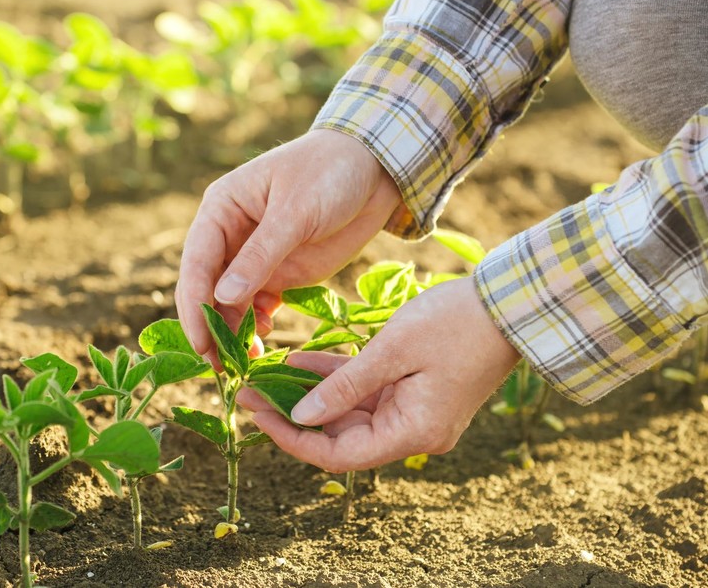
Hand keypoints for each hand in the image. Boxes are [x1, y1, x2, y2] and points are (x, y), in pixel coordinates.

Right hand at [176, 128, 402, 354]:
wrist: (376, 170)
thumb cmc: (330, 173)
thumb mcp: (296, 212)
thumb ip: (261, 255)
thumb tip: (222, 298)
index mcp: (222, 209)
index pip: (197, 262)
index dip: (195, 304)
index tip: (201, 341)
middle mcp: (229, 236)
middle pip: (206, 288)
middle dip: (210, 326)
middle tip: (218, 366)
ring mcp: (253, 258)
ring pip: (229, 304)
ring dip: (232, 333)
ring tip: (245, 363)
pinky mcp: (278, 274)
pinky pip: (256, 308)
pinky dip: (256, 327)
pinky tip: (265, 342)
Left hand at [239, 277, 519, 472]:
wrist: (510, 303)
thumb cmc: (456, 323)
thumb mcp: (392, 351)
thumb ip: (345, 385)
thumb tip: (300, 415)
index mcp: (414, 432)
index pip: (340, 455)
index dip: (294, 441)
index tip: (257, 416)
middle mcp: (413, 431)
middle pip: (341, 436)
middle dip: (294, 415)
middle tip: (249, 392)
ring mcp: (414, 411)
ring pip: (349, 412)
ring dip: (310, 396)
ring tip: (265, 377)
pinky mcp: (414, 389)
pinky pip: (366, 391)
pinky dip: (335, 379)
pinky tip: (298, 363)